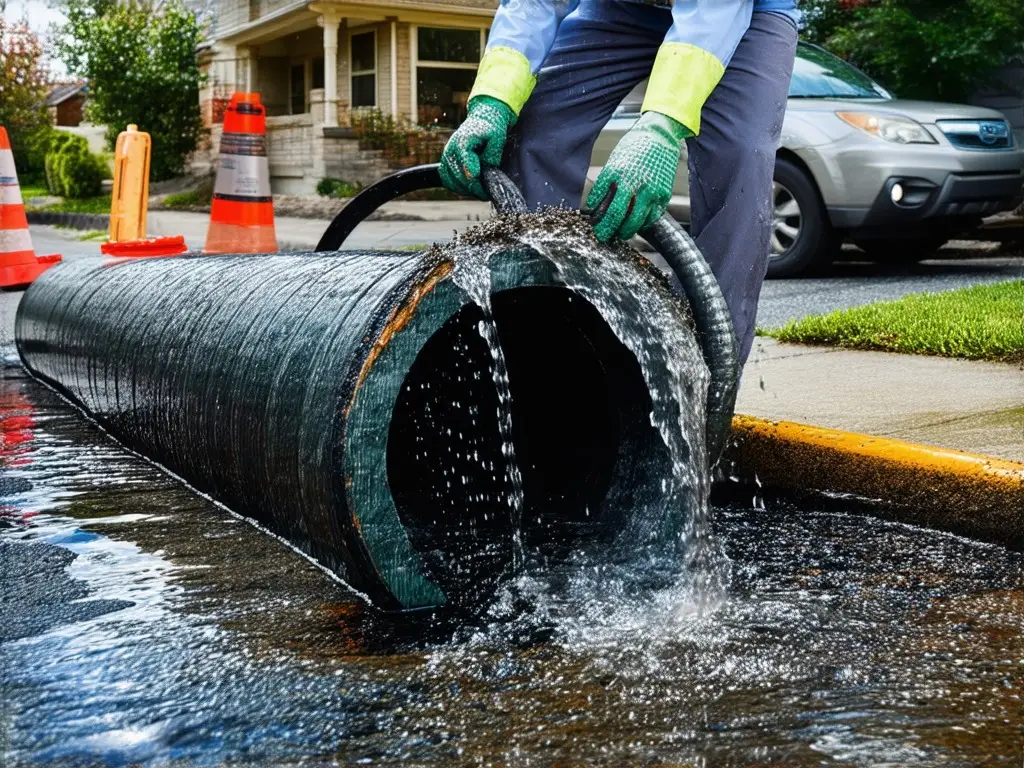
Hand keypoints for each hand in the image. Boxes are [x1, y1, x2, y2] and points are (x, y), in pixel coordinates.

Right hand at [439, 96, 515, 199]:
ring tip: (479, 193)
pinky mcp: (445, 162)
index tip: (484, 189)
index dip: (476, 181)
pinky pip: (447, 181)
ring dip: (465, 190)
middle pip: (460, 178)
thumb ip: (491, 156)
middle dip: (474, 189)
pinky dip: (457, 188)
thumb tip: (484, 172)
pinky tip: (469, 189)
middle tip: (486, 195)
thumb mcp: (498, 139)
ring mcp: (446, 156)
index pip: (467, 167)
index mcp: (463, 142)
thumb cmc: (491, 128)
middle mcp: (450, 149)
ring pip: (452, 182)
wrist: (482, 119)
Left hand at [586, 111, 691, 241]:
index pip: (602, 205)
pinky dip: (643, 224)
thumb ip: (606, 185)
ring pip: (635, 222)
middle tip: (603, 235)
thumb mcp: (614, 163)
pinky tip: (637, 223)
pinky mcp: (663, 195)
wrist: (660, 136)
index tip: (594, 227)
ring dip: (625, 231)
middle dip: (608, 230)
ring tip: (620, 233)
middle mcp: (634, 183)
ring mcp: (650, 190)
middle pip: (617, 216)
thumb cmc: (634, 149)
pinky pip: (651, 218)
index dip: (597, 220)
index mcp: (617, 174)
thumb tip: (596, 207)